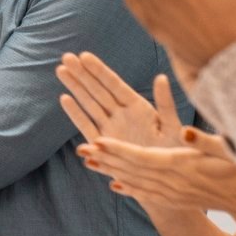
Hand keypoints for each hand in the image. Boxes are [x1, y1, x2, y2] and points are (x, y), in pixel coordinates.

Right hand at [58, 53, 185, 148]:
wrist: (166, 180)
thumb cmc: (175, 153)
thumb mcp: (173, 127)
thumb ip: (165, 104)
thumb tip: (161, 77)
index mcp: (138, 107)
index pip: (114, 85)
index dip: (99, 71)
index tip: (84, 55)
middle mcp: (122, 115)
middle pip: (98, 91)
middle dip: (82, 74)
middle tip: (65, 57)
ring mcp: (111, 129)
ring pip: (89, 104)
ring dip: (75, 88)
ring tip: (61, 70)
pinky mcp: (103, 145)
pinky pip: (86, 126)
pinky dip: (76, 114)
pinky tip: (64, 99)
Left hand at [78, 123, 235, 215]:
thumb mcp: (228, 150)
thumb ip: (205, 141)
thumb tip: (186, 131)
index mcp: (181, 166)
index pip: (142, 157)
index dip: (118, 150)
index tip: (97, 142)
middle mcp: (172, 183)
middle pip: (132, 170)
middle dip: (106, 160)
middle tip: (82, 150)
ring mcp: (173, 194)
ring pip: (135, 182)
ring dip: (111, 172)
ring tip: (90, 163)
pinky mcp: (176, 200)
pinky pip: (147, 195)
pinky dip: (128, 189)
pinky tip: (114, 186)